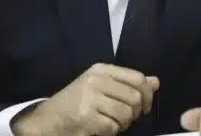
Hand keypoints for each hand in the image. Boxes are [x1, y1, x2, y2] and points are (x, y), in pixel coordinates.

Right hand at [11, 63, 159, 135]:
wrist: (45, 120)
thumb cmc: (77, 102)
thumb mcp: (102, 87)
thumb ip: (128, 84)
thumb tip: (155, 82)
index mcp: (102, 70)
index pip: (138, 79)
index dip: (148, 95)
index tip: (145, 107)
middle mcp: (96, 80)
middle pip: (135, 97)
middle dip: (135, 113)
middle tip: (127, 119)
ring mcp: (90, 98)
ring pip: (126, 113)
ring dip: (124, 124)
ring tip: (113, 124)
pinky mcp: (85, 117)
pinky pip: (113, 127)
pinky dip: (111, 132)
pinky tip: (102, 129)